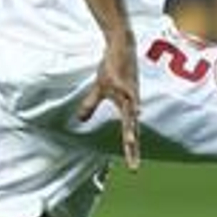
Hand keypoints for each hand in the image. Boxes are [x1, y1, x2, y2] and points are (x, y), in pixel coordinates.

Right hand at [77, 30, 140, 170]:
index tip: (133, 169)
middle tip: (133, 167)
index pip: (129, 133)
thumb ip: (90, 105)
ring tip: (131, 143)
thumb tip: (80, 120)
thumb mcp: (99, 89)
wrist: (121, 47)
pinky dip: (132, 101)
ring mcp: (130, 93)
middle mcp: (132, 103)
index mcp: (126, 108)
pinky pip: (129, 93)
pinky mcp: (126, 81)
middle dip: (132, 148)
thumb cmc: (113, 68)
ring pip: (131, 114)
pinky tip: (137, 110)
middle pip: (132, 130)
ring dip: (131, 129)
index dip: (131, 151)